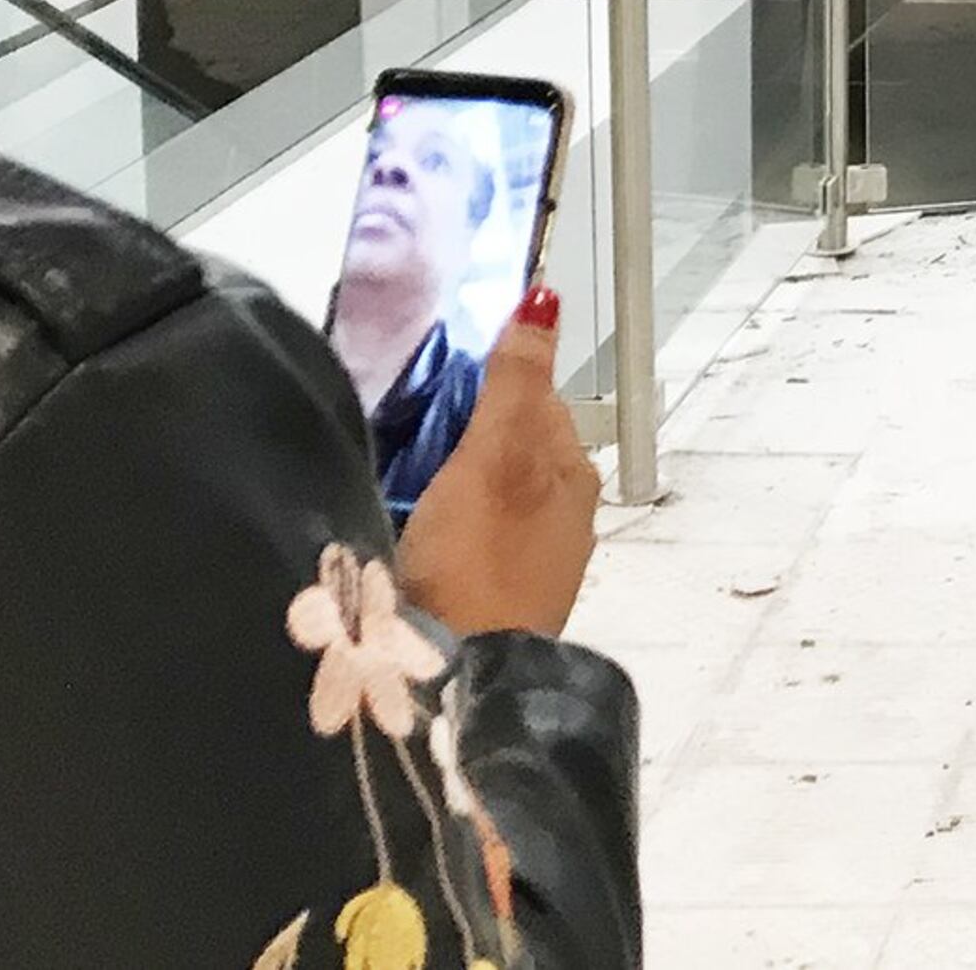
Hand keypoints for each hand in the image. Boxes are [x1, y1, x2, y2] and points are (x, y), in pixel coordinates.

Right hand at [397, 290, 600, 641]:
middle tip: (405, 429)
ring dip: (457, 479)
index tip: (432, 381)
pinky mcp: (506, 598)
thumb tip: (545, 301)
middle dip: (469, 432)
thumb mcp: (494, 456)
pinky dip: (452, 522)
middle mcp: (570, 513)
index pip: (537, 400)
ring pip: (497, 493)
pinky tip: (416, 531)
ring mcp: (541, 560)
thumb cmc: (478, 556)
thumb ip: (515, 382)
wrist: (466, 674)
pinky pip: (480, 536)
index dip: (489, 383)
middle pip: (516, 447)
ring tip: (401, 477)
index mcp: (574, 472)